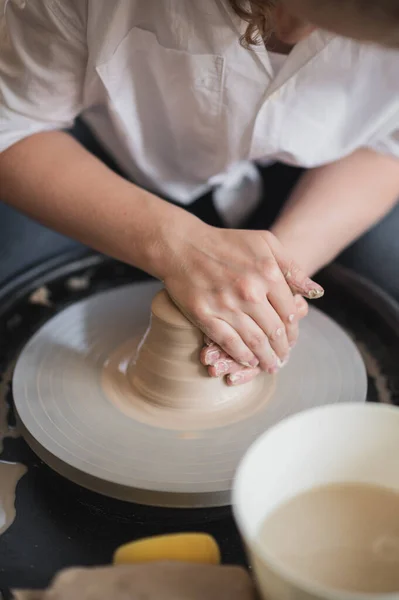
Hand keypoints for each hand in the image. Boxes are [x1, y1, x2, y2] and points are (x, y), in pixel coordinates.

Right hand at [163, 224, 322, 371]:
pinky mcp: (205, 316)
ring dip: (266, 358)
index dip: (293, 330)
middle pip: (274, 331)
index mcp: (267, 273)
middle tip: (283, 357)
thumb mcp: (265, 243)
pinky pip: (229, 343)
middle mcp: (250, 291)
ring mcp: (226, 305)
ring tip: (271, 366)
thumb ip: (292, 267)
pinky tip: (249, 361)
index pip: (289, 312)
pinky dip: (242, 356)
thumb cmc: (225, 242)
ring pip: (255, 342)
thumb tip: (316, 292)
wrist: (182, 245)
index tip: (291, 339)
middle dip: (282, 349)